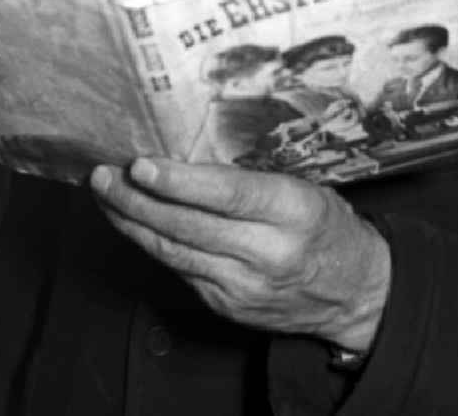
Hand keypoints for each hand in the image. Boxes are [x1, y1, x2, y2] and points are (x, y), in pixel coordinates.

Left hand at [91, 157, 390, 350]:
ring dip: (132, 221)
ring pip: (174, 252)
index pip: (229, 196)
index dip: (180, 182)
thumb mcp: (303, 186)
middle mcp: (268, 253)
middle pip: (189, 227)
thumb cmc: (326, 224)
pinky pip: (180, 270)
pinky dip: (152, 243)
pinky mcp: (227, 306)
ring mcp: (244, 286)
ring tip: (103, 192)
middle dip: (137, 199)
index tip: (141, 165)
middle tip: (103, 173)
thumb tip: (185, 152)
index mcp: (294, 211)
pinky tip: (132, 221)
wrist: (354, 292)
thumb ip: (251, 178)